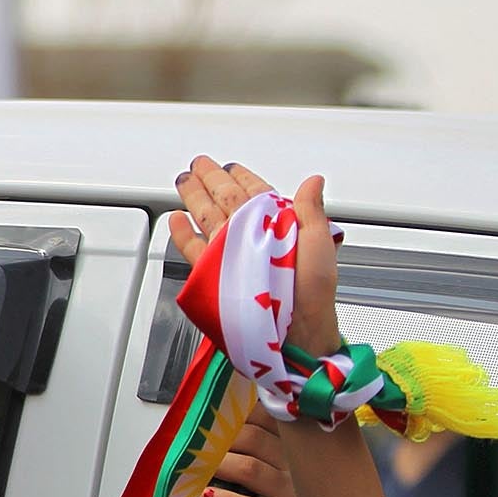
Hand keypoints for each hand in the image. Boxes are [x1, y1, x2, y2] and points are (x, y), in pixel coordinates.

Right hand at [168, 155, 341, 357]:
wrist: (295, 330)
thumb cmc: (313, 292)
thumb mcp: (319, 242)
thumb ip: (311, 209)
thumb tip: (314, 181)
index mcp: (277, 226)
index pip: (255, 193)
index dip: (242, 177)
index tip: (230, 166)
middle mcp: (251, 238)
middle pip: (225, 200)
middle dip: (212, 180)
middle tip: (199, 166)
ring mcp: (231, 255)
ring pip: (207, 218)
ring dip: (195, 198)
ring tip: (185, 182)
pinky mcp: (215, 275)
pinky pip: (194, 249)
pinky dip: (183, 234)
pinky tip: (178, 220)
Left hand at [204, 408, 314, 496]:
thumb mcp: (273, 474)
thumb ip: (252, 448)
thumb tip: (209, 424)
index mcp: (292, 449)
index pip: (265, 416)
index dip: (232, 411)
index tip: (205, 412)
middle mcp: (296, 468)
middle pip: (253, 437)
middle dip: (217, 436)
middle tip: (189, 438)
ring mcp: (294, 496)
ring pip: (250, 468)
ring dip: (217, 464)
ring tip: (193, 464)